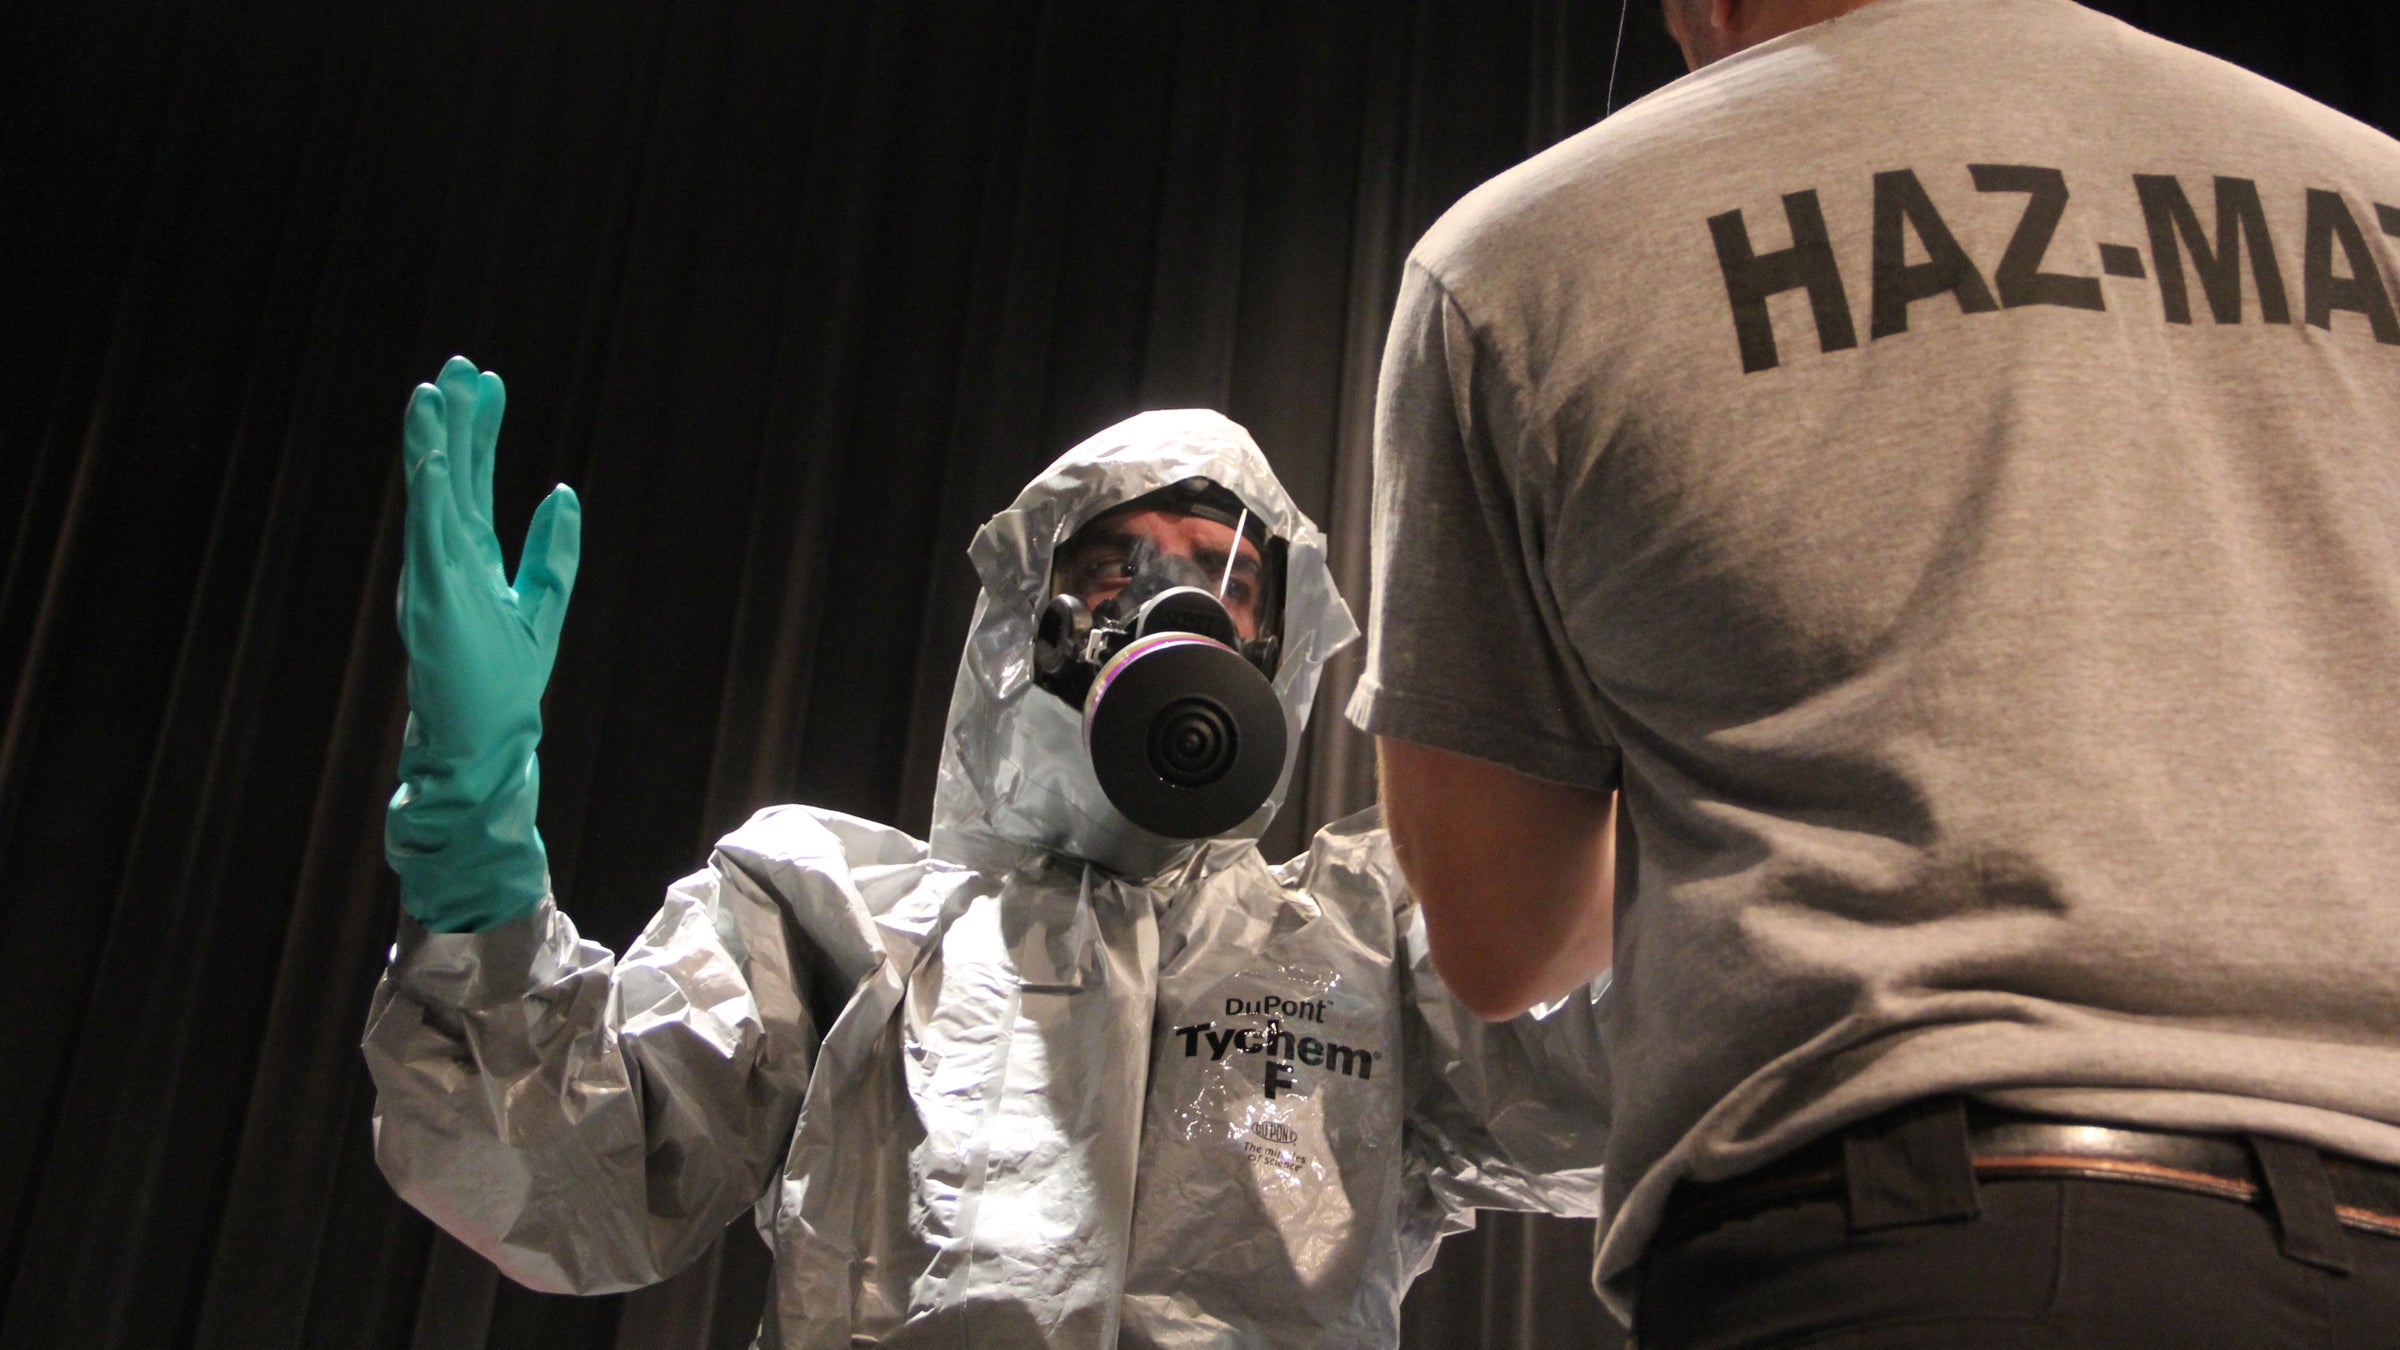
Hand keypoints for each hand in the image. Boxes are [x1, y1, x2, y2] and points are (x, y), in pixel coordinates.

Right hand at [398, 357, 579, 758]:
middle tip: (460, 364)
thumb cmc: (501, 687)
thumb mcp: (541, 607)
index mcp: (470, 561)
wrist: (481, 747)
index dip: (479, 431)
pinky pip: (428, 540)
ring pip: (432, 498)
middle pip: (452, 478)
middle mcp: (446, 562)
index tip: (487, 380)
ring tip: (432, 391)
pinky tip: (433, 455)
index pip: (472, 483)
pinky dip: (429, 496)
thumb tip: (563, 492)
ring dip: (432, 445)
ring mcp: (434, 579)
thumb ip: (554, 552)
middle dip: (456, 421)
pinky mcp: (431, 603)